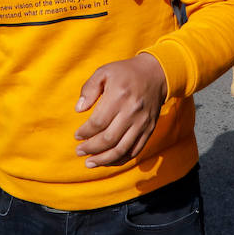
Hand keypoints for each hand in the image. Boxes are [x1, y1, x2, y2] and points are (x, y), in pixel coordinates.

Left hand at [73, 53, 167, 167]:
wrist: (156, 74)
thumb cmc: (125, 73)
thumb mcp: (104, 72)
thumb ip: (89, 88)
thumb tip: (79, 109)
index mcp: (119, 96)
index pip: (98, 122)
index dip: (85, 133)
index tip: (77, 136)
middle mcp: (132, 111)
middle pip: (108, 139)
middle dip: (90, 149)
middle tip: (79, 151)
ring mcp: (142, 123)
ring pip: (121, 149)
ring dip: (103, 159)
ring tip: (89, 162)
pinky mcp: (149, 129)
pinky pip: (135, 150)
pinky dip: (120, 159)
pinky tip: (107, 161)